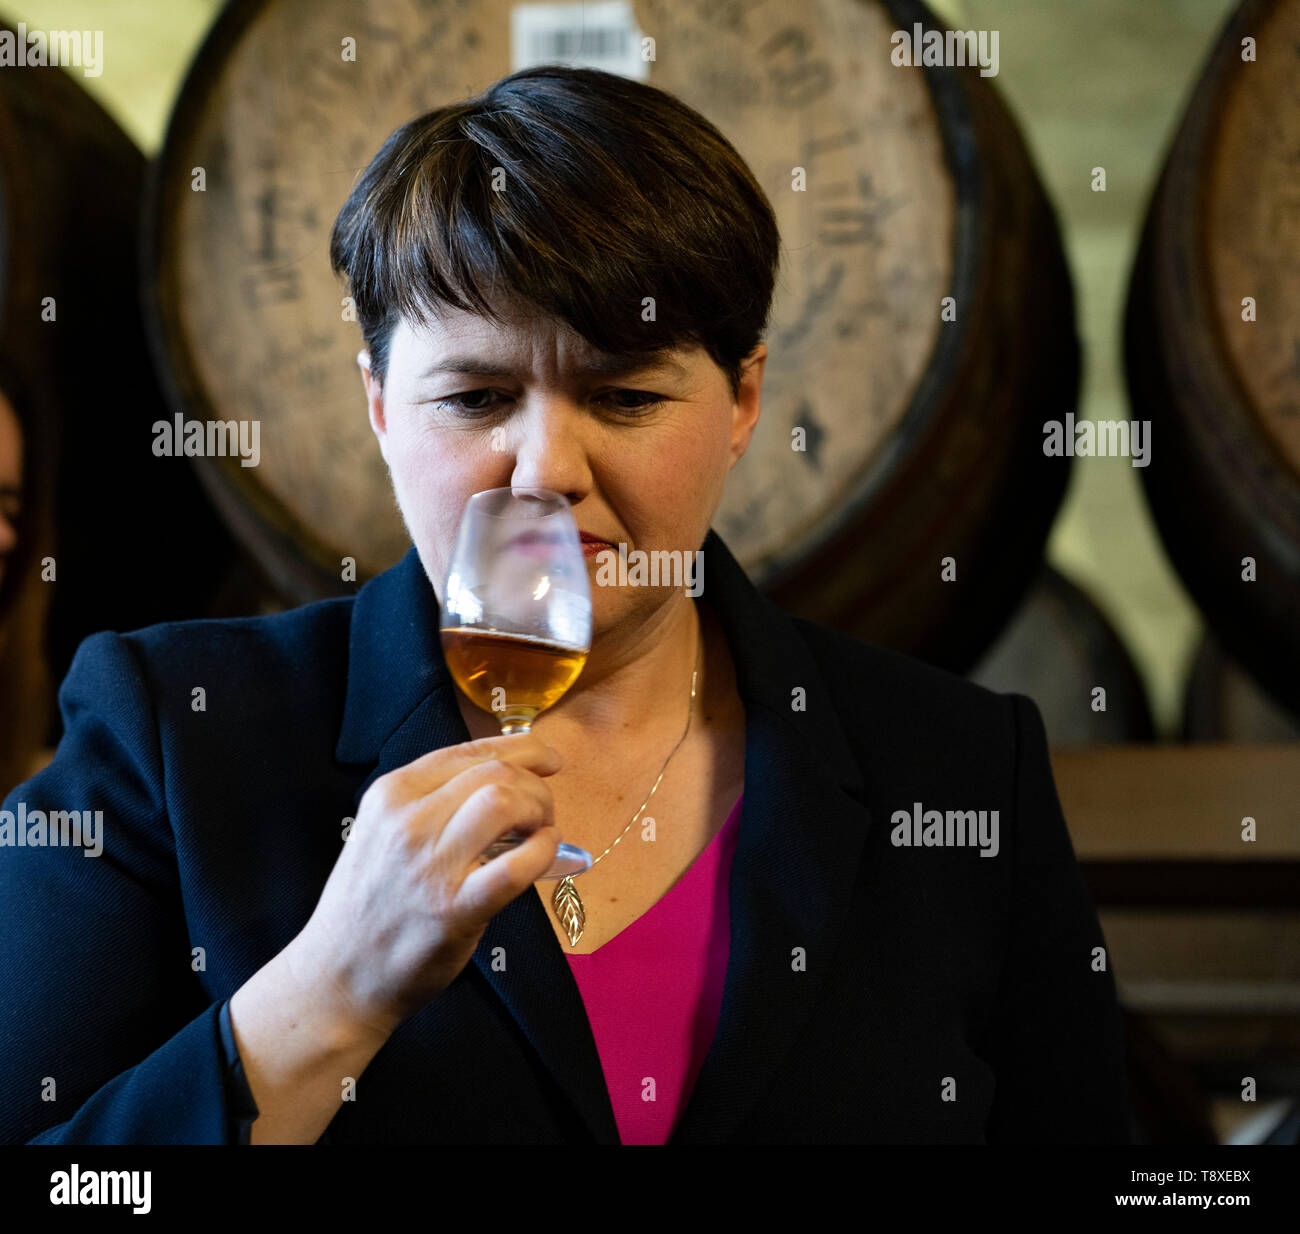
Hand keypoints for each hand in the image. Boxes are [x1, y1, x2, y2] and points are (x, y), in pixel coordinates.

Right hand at [292, 732, 562, 1040]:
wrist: (336, 978)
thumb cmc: (369, 906)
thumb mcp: (383, 833)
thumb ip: (432, 804)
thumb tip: (504, 781)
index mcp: (391, 794)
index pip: (470, 751)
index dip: (522, 748)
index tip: (548, 758)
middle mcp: (407, 819)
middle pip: (496, 772)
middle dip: (535, 785)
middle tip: (543, 810)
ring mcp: (430, 863)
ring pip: (506, 801)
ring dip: (539, 810)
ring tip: (541, 831)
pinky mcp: (455, 907)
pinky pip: (517, 863)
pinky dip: (543, 851)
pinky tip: (544, 855)